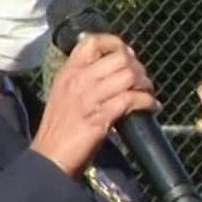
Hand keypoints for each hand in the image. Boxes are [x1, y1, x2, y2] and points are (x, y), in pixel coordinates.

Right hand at [31, 33, 160, 177]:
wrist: (49, 159)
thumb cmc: (58, 131)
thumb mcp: (64, 96)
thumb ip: (83, 81)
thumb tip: (114, 72)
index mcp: (68, 73)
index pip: (92, 41)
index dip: (115, 44)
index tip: (127, 56)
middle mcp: (78, 80)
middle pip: (119, 57)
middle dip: (138, 67)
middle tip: (142, 81)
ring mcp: (89, 98)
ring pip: (128, 75)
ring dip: (145, 84)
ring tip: (148, 93)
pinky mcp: (100, 117)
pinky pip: (132, 100)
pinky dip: (147, 102)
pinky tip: (152, 107)